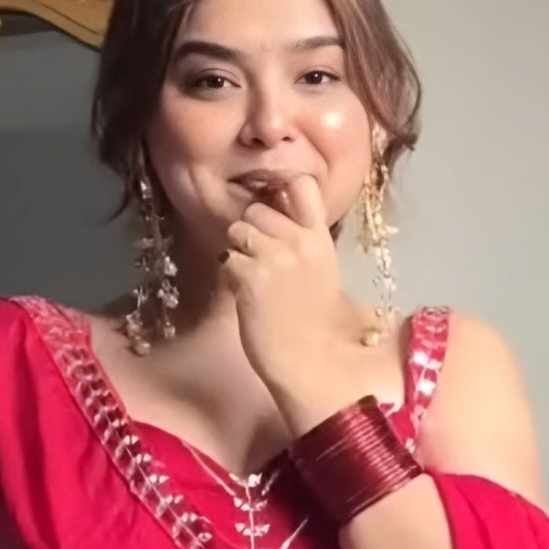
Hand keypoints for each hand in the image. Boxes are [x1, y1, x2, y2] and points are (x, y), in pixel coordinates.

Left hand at [221, 174, 366, 426]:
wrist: (313, 363)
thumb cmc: (316, 323)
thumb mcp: (321, 270)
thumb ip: (301, 241)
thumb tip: (271, 219)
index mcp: (320, 238)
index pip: (301, 185)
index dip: (281, 192)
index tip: (275, 210)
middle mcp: (298, 240)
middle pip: (257, 210)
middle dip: (252, 231)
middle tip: (260, 261)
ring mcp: (274, 257)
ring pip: (238, 230)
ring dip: (238, 251)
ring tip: (252, 277)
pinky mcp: (250, 277)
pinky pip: (227, 259)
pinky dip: (231, 276)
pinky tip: (245, 295)